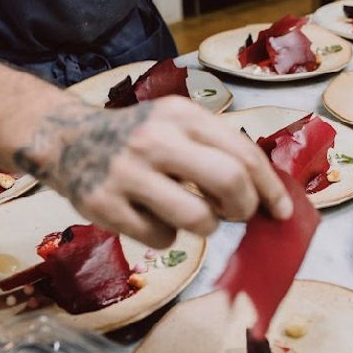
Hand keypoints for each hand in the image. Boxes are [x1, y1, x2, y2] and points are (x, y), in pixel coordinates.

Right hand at [13, 98, 292, 247]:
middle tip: (239, 214)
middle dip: (246, 207)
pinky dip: (167, 235)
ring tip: (192, 213)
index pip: (244, 154)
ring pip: (199, 219)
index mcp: (183, 115)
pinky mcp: (104, 205)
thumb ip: (218, 149)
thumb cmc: (141, 136)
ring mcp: (128, 172)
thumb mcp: (178, 125)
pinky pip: (162, 238)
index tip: (282, 211)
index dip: (271, 188)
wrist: (69, 139)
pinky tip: (152, 215)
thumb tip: (266, 194)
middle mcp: (156, 138)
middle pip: (230, 181)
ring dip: (207, 226)